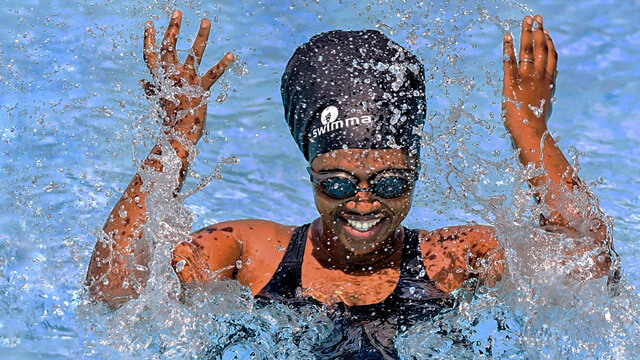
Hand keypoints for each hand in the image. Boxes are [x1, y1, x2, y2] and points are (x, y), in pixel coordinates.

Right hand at [141, 10, 233, 142]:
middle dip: (172, 27)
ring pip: (194, 53)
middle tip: (177, 11)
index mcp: (160, 78)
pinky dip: (222, 65)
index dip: (149, 39)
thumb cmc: (168, 119)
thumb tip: (142, 82)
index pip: (150, 55)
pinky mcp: (201, 88)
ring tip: (206, 20)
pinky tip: (231, 55)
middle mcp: (172, 75)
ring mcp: (187, 80)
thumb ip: (151, 90)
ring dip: (201, 36)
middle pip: (169, 47)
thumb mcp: (158, 102)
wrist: (178, 134)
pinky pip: (213, 74)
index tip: (149, 23)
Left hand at [502, 15, 556, 134]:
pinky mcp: (511, 82)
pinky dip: (508, 47)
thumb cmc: (535, 120)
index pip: (551, 56)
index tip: (545, 31)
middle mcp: (539, 76)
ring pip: (527, 50)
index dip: (549, 42)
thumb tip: (552, 77)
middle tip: (535, 18)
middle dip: (538, 30)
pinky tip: (507, 37)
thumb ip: (547, 87)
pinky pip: (509, 61)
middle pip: (540, 48)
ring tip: (525, 21)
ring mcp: (525, 78)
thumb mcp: (545, 100)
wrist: (529, 130)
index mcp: (548, 80)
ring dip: (525, 33)